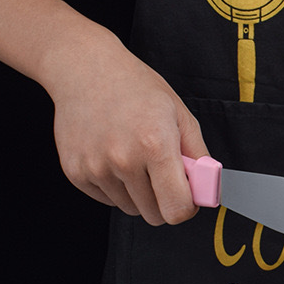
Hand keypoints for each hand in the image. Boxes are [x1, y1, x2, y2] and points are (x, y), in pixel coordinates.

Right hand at [49, 29, 208, 225]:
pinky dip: (116, 187)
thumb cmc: (136, 89)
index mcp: (155, 145)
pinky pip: (108, 200)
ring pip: (131, 209)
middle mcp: (123, 160)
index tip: (188, 195)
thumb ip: (199, 157)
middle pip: (155, 215)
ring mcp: (96, 168)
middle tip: (162, 173)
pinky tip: (113, 156)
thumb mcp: (180, 115)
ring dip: (139, 193)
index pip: (177, 209)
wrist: (85, 68)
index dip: (187, 207)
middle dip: (165, 200)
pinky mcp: (75, 172)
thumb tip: (208, 190)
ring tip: (134, 157)